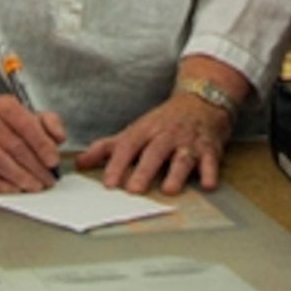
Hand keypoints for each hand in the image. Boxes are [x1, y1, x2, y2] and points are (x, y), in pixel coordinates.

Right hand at [0, 88, 64, 192]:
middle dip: (35, 167)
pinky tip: (13, 189)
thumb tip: (60, 138)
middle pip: (15, 146)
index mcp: (3, 106)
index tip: (54, 161)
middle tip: (48, 180)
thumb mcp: (21, 113)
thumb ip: (46, 122)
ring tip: (34, 186)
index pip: (26, 125)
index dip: (42, 145)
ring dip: (20, 177)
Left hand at [78, 85, 233, 195]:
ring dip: (176, 173)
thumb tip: (80, 163)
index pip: (128, 146)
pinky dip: (210, 172)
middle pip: (154, 152)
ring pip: (182, 157)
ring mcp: (188, 141)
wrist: (201, 100)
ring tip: (169, 190)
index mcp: (146, 131)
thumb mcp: (135, 130)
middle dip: (144, 170)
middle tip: (134, 190)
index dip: (117, 164)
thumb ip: (108, 147)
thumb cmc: (164, 121)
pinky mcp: (209, 148)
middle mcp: (166, 135)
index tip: (108, 184)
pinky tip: (208, 184)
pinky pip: (210, 160)